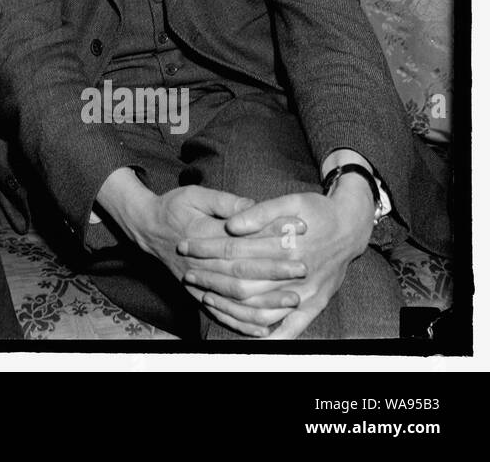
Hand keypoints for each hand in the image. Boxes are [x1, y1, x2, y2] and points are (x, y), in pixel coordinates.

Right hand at [99, 177, 306, 337]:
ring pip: (236, 297)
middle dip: (276, 271)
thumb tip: (254, 206)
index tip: (298, 233)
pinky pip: (221, 313)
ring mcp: (199, 281)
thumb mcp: (195, 194)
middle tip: (304, 269)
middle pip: (243, 270)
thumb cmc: (174, 207)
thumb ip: (225, 201)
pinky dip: (242, 323)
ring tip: (294, 300)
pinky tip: (265, 327)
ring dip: (266, 301)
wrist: (146, 227)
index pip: (243, 239)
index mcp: (204, 234)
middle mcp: (203, 262)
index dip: (271, 235)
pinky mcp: (197, 293)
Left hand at [201, 180, 375, 339]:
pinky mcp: (316, 304)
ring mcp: (307, 293)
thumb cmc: (316, 210)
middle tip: (188, 275)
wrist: (352, 226)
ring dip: (231, 307)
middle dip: (212, 280)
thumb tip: (231, 225)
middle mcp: (296, 273)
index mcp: (286, 245)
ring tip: (206, 298)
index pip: (236, 250)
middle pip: (244, 283)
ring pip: (261, 309)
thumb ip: (259, 212)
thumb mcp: (290, 201)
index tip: (185, 247)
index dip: (207, 249)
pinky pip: (290, 328)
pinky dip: (268, 335)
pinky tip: (249, 336)